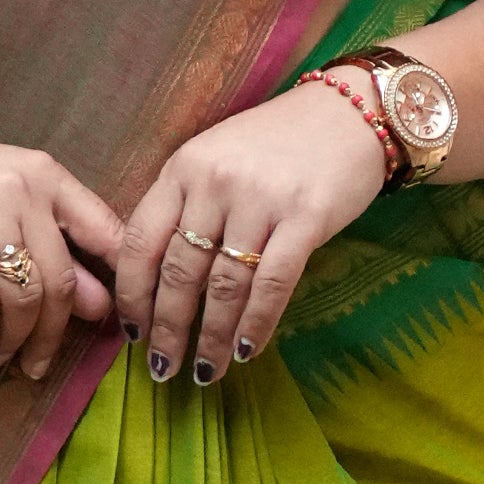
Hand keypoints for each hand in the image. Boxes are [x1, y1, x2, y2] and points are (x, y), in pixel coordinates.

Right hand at [0, 121, 124, 382]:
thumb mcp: (6, 205)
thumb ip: (54, 248)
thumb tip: (101, 306)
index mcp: (46, 175)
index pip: (106, 232)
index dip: (123, 283)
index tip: (120, 325)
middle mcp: (21, 189)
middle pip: (61, 280)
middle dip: (53, 333)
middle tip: (38, 360)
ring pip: (23, 297)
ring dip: (15, 337)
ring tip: (2, 351)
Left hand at [116, 80, 388, 385]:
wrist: (351, 111)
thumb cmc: (278, 142)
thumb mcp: (216, 157)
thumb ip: (185, 205)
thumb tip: (157, 279)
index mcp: (183, 167)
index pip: (141, 241)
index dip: (132, 294)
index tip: (133, 332)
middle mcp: (215, 183)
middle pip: (180, 272)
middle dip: (168, 329)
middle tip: (163, 369)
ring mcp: (261, 200)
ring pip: (224, 286)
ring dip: (213, 338)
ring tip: (206, 371)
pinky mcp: (306, 217)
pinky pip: (272, 284)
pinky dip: (256, 324)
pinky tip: (247, 352)